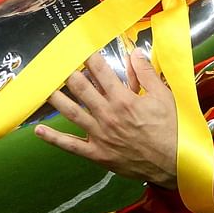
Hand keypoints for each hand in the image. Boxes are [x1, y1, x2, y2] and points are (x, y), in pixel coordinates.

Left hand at [34, 51, 176, 188]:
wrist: (174, 164)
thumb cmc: (170, 130)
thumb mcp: (163, 96)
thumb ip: (146, 74)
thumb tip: (135, 53)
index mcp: (124, 99)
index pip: (100, 71)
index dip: (88, 57)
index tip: (79, 48)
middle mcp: (108, 115)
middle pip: (80, 88)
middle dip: (68, 73)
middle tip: (58, 63)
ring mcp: (100, 135)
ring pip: (71, 112)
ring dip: (56, 98)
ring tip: (43, 87)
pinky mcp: (97, 154)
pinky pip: (71, 145)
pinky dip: (53, 138)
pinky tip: (39, 130)